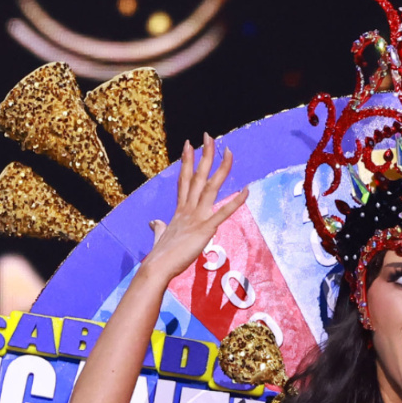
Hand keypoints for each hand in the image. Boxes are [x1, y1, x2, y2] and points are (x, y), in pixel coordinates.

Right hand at [141, 135, 246, 281]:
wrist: (157, 267)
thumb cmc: (160, 254)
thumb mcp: (160, 235)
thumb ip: (159, 227)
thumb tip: (154, 222)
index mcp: (180, 209)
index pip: (184, 179)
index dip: (187, 161)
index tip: (189, 144)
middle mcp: (188, 208)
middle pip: (197, 175)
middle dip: (204, 155)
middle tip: (209, 135)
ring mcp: (196, 216)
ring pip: (210, 187)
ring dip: (221, 168)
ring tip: (228, 151)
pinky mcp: (205, 229)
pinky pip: (224, 212)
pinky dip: (237, 201)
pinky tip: (248, 190)